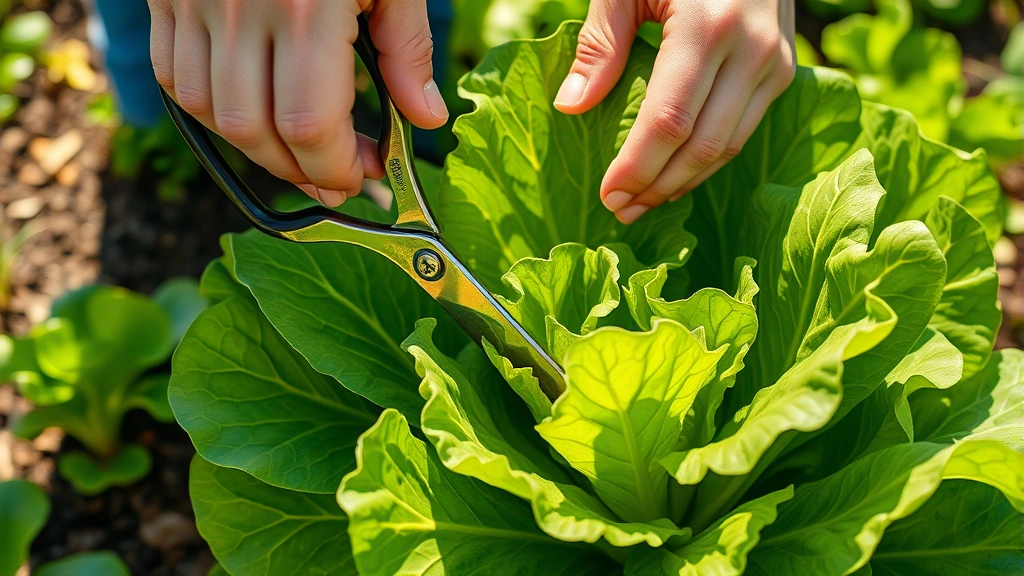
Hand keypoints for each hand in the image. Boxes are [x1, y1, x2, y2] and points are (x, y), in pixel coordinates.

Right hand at [148, 0, 448, 206]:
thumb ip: (406, 48)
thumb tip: (426, 120)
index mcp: (304, 7)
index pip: (309, 126)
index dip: (338, 167)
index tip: (366, 176)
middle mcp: (238, 10)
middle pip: (254, 131)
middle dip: (301, 169)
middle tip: (338, 175)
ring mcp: (193, 2)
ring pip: (208, 113)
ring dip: (256, 147)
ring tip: (299, 151)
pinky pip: (175, 77)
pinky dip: (212, 111)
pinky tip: (252, 113)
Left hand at [554, 0, 795, 223]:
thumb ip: (601, 43)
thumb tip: (571, 107)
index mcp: (708, 27)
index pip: (669, 121)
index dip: (637, 167)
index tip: (608, 194)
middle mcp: (753, 49)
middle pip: (703, 146)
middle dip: (658, 187)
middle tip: (620, 211)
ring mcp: (776, 62)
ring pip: (729, 147)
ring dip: (684, 183)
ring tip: (643, 202)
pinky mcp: (785, 69)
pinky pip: (744, 130)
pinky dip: (708, 160)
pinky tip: (675, 173)